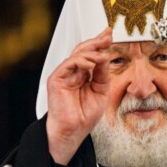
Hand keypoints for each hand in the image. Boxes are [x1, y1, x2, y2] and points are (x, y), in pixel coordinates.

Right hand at [46, 28, 112, 164]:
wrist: (73, 131)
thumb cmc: (84, 116)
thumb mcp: (101, 91)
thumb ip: (102, 74)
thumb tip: (105, 56)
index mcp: (83, 75)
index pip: (91, 54)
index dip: (100, 44)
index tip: (110, 35)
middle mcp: (73, 72)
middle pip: (84, 50)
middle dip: (96, 41)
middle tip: (107, 35)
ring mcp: (64, 74)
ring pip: (77, 54)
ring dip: (91, 51)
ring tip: (102, 55)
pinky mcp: (56, 79)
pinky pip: (69, 64)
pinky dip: (81, 61)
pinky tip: (91, 64)